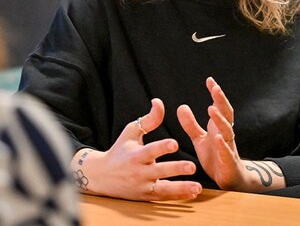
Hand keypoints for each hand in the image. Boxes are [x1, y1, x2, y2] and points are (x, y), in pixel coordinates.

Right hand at [71, 98, 201, 200]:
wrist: (102, 176)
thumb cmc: (120, 150)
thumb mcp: (131, 132)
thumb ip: (148, 120)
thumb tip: (159, 102)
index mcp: (135, 155)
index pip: (150, 150)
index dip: (162, 147)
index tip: (174, 143)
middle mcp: (139, 172)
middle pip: (159, 171)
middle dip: (176, 169)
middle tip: (192, 166)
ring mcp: (143, 186)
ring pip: (163, 189)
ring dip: (181, 188)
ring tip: (197, 187)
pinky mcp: (146, 197)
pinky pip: (164, 197)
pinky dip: (178, 196)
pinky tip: (193, 194)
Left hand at [177, 77, 248, 190]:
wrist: (229, 179)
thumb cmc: (215, 157)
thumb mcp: (199, 139)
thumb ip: (191, 124)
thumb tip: (181, 106)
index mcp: (218, 127)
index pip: (219, 106)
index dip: (216, 94)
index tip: (210, 80)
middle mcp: (225, 134)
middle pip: (226, 114)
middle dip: (221, 101)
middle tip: (215, 88)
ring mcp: (228, 147)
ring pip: (227, 130)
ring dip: (220, 120)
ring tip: (211, 109)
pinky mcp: (229, 161)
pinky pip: (226, 151)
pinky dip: (223, 144)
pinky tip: (217, 137)